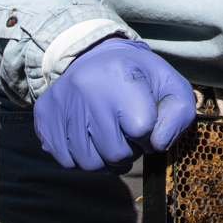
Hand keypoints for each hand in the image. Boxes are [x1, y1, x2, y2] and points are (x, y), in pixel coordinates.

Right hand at [33, 38, 197, 169]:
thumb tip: (158, 144)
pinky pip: (66, 162)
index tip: (145, 122)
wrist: (95, 59)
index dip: (149, 134)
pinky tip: (88, 139)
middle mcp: (85, 86)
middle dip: (128, 150)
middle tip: (126, 132)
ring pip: (90, 163)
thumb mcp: (170, 87)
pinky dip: (81, 158)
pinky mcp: (44, 115)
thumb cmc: (138, 78)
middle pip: (115, 152)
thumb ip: (179, 115)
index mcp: (120, 75)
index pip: (143, 129)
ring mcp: (61, 102)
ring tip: (109, 137)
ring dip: (105, 158)